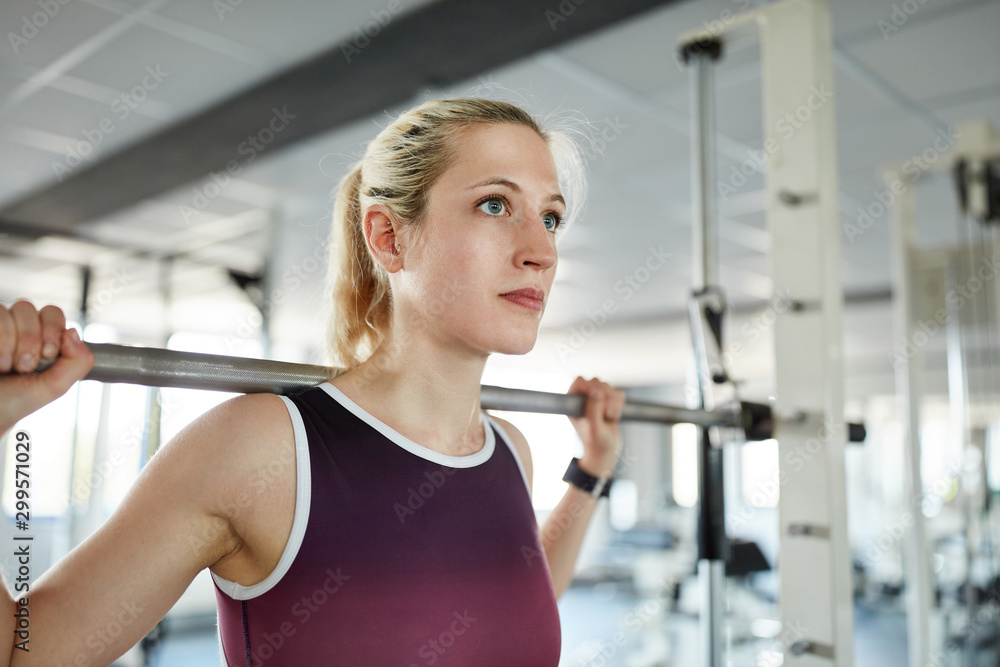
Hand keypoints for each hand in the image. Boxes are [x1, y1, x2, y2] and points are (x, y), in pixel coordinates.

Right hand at [0, 301, 94, 433]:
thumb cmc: (16, 399)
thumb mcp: (55, 386)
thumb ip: (77, 362)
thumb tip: (73, 332)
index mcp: (40, 337)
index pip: (52, 313)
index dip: (53, 330)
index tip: (48, 354)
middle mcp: (17, 328)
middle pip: (31, 309)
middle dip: (31, 339)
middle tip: (26, 365)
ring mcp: (0, 327)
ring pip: (14, 310)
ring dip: (14, 343)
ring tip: (8, 367)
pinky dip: (2, 339)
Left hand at [567, 376, 624, 478]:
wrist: (605, 450)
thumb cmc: (595, 442)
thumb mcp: (593, 429)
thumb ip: (593, 410)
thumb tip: (596, 392)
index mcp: (573, 402)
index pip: (580, 381)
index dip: (591, 387)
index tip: (599, 399)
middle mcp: (583, 397)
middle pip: (596, 382)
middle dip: (605, 396)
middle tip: (605, 414)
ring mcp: (596, 397)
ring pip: (609, 386)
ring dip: (613, 402)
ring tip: (609, 417)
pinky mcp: (608, 400)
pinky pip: (618, 392)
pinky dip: (620, 403)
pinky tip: (614, 415)